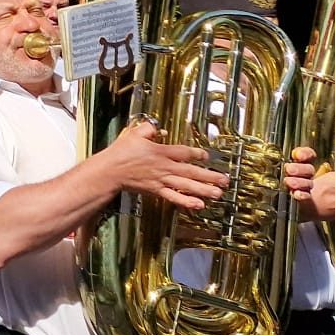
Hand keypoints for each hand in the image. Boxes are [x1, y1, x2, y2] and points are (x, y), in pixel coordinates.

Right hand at [102, 121, 226, 210]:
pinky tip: (199, 205)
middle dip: (209, 176)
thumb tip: (158, 129)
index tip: (207, 156)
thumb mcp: (134, 134)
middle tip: (225, 180)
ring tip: (218, 194)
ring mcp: (162, 180)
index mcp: (161, 151)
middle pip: (191, 171)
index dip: (197, 154)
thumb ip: (148, 130)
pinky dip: (187, 202)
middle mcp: (165, 166)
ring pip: (187, 185)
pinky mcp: (156, 190)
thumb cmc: (120, 153)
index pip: (184, 152)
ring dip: (204, 190)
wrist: (110, 171)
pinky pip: (174, 197)